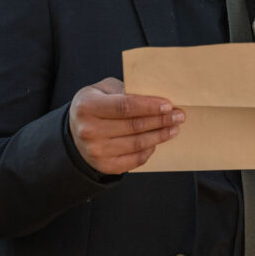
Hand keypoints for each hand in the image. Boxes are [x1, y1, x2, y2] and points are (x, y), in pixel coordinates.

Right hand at [69, 77, 183, 174]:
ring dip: (160, 135)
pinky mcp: (105, 166)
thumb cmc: (95, 105)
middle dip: (161, 120)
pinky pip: (135, 159)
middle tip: (178, 116)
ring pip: (137, 144)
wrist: (76, 131)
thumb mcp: (104, 89)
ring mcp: (96, 151)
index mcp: (87, 107)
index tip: (168, 105)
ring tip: (173, 128)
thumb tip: (155, 96)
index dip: (149, 106)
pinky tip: (157, 141)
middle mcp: (89, 131)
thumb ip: (125, 90)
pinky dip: (149, 150)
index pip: (125, 106)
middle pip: (134, 126)